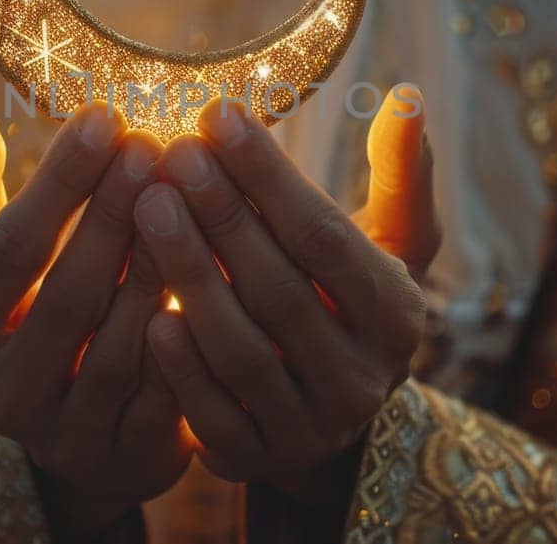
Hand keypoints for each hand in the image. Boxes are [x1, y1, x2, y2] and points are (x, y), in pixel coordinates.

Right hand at [0, 94, 191, 537]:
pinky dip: (194, 327)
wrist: (79, 430)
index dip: (58, 182)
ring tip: (196, 195)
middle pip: (66, 293)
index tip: (105, 117)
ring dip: (161, 264)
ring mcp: (61, 436)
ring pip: (122, 341)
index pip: (6, 247)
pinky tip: (223, 269)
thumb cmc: (31, 311)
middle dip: (114, 214)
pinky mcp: (125, 459)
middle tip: (157, 145)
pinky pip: (168, 388)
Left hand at [134, 85, 438, 504]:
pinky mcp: (256, 461)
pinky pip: (214, 414)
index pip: (325, 236)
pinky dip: (181, 366)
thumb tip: (411, 95)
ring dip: (190, 275)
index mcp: (397, 314)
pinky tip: (146, 312)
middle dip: (223, 215)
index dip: (270, 175)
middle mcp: (362, 379)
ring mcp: (309, 428)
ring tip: (145, 206)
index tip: (218, 115)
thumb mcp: (389, 244)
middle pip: (281, 289)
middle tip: (172, 152)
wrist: (327, 414)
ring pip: (243, 350)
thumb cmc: (346, 299)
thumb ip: (400, 175)